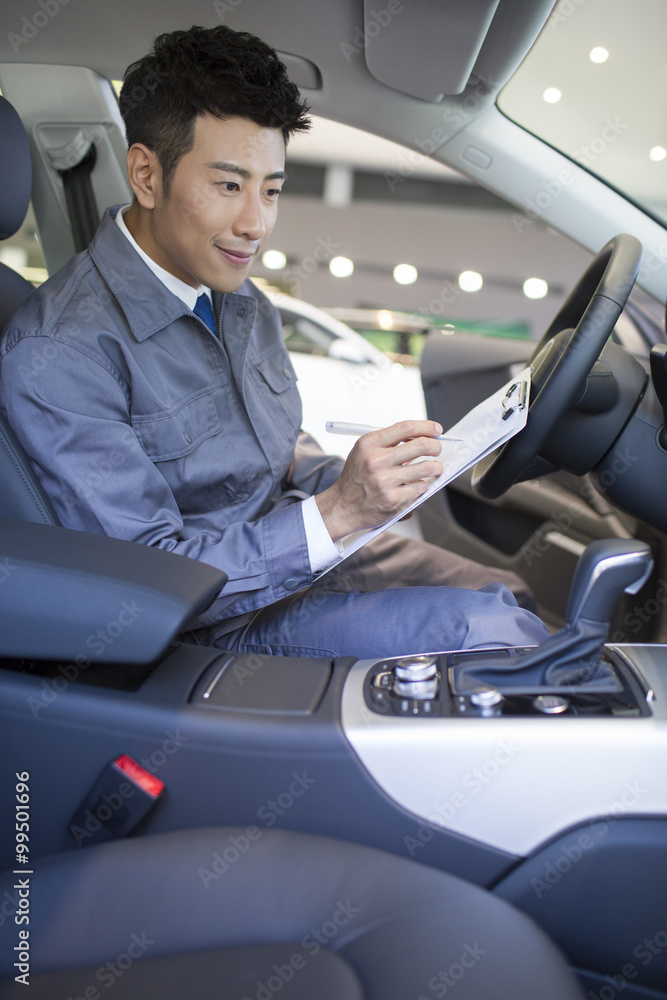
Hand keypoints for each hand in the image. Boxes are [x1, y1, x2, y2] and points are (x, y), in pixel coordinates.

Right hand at [315, 420, 444, 540]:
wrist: (342, 507)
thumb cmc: (357, 478)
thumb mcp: (364, 452)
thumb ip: (388, 442)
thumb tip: (421, 436)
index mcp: (369, 444)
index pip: (406, 428)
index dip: (427, 427)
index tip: (437, 430)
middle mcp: (376, 460)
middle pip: (420, 445)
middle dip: (435, 446)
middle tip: (437, 449)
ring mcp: (384, 481)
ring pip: (426, 468)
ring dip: (435, 467)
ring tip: (435, 468)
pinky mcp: (393, 499)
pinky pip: (420, 487)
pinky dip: (421, 486)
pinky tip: (415, 486)